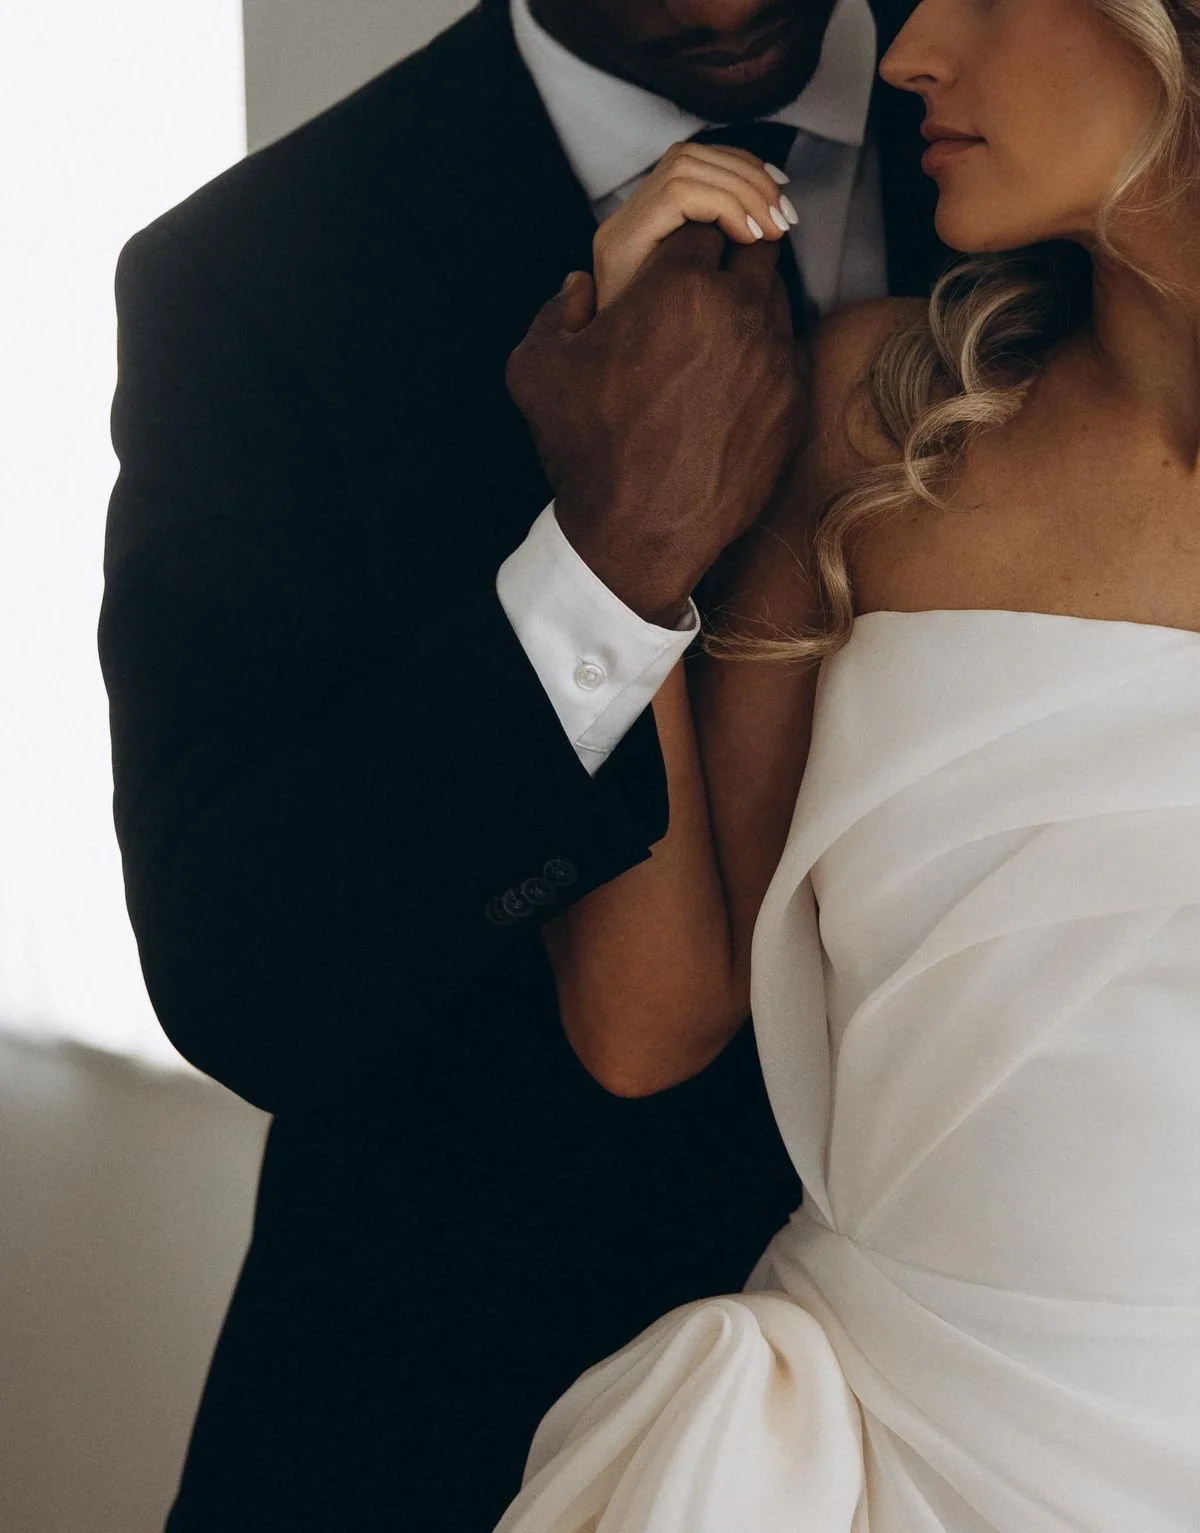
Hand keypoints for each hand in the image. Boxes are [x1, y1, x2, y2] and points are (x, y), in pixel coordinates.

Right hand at [505, 147, 806, 626]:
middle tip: (703, 289)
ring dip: (750, 308)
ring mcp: (776, 357)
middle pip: (753, 247)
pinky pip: (790, 356)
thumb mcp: (536, 367)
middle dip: (730, 258)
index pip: (701, 219)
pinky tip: (733, 387)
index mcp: (677, 284)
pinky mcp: (796, 402)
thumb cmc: (588, 451)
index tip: (677, 259)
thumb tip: (580, 286)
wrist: (639, 534)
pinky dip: (767, 360)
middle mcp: (738, 309)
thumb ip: (556, 309)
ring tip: (715, 341)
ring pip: (776, 301)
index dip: (686, 237)